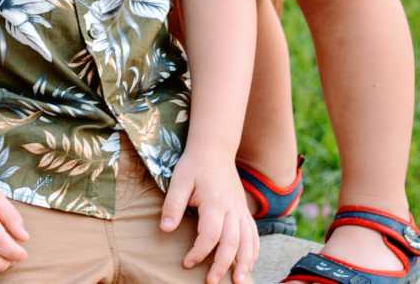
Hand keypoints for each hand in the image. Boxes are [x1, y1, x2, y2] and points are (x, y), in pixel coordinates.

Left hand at [160, 145, 257, 283]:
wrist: (215, 148)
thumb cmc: (194, 165)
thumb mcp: (179, 180)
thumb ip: (173, 204)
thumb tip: (166, 229)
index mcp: (215, 201)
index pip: (210, 234)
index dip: (199, 252)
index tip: (186, 263)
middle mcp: (232, 207)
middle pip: (232, 242)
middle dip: (223, 264)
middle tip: (211, 281)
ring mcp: (240, 209)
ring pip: (248, 240)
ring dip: (245, 262)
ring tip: (238, 281)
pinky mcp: (244, 210)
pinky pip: (254, 234)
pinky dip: (253, 251)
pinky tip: (248, 264)